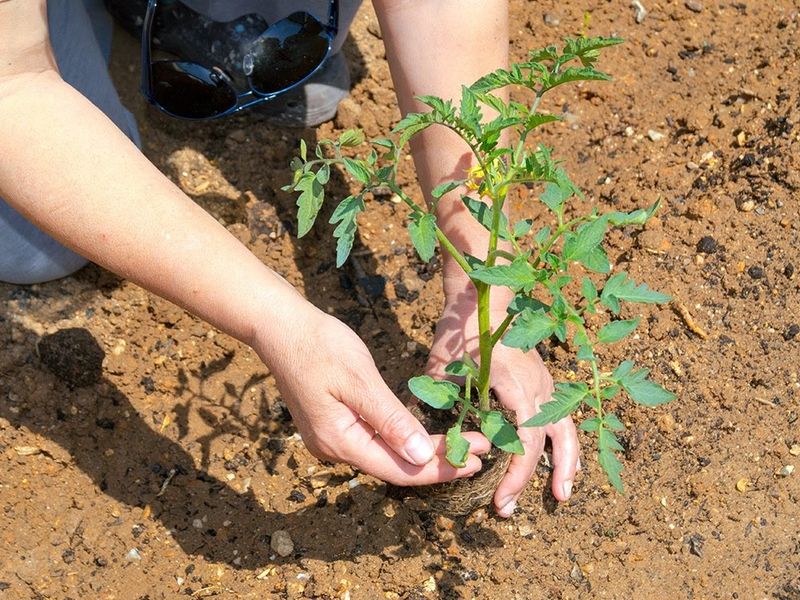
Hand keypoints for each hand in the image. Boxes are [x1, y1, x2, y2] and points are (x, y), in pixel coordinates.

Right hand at [252, 301, 489, 484]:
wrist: (281, 327)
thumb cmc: (319, 346)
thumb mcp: (359, 380)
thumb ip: (390, 420)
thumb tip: (422, 457)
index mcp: (340, 441)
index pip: (400, 469)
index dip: (441, 468)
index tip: (478, 460)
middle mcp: (334, 449)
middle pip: (395, 467)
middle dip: (440, 462)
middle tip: (482, 452)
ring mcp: (331, 439)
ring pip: (386, 456)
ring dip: (424, 453)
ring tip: (464, 446)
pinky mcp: (333, 425)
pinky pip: (375, 443)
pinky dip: (404, 441)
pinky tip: (425, 436)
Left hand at [427, 280, 579, 516]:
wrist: (483, 299)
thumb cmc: (460, 332)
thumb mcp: (442, 368)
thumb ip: (440, 403)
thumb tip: (429, 442)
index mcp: (514, 385)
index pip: (524, 440)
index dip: (517, 475)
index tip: (502, 500)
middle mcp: (537, 386)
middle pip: (547, 441)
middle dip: (536, 479)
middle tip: (519, 509)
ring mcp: (545, 381)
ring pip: (566, 428)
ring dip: (567, 463)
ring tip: (563, 494)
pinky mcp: (544, 379)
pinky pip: (563, 415)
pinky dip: (566, 442)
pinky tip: (566, 462)